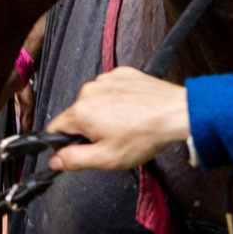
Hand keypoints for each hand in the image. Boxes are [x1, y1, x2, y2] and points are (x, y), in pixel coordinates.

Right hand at [47, 67, 191, 172]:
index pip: (55, 129)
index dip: (65, 144)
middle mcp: (91, 90)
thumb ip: (74, 160)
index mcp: (81, 111)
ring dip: (103, 113)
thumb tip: (55, 160)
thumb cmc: (145, 135)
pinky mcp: (125, 73)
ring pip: (94, 101)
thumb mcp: (105, 158)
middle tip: (110, 139)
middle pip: (76, 114)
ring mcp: (109, 78)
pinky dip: (118, 100)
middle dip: (88, 129)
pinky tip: (133, 110)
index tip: (80, 149)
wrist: (178, 113)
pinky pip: (111, 89)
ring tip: (126, 125)